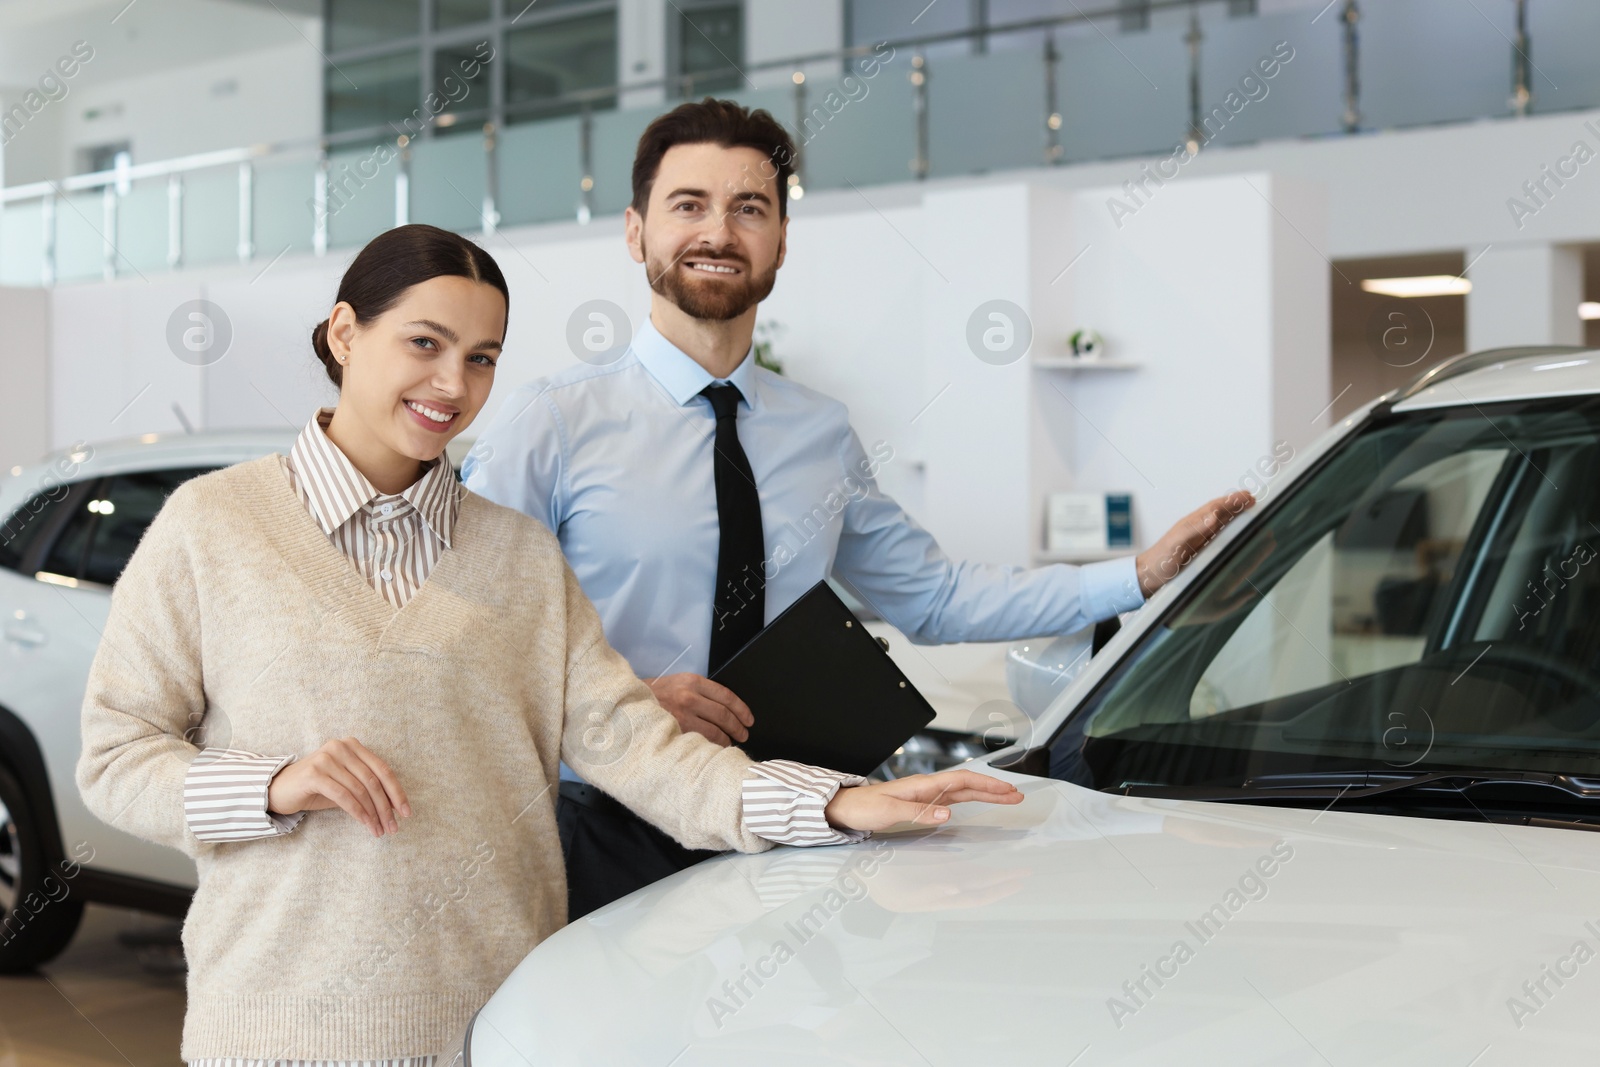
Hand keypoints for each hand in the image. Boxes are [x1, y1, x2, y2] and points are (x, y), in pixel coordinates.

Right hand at [267, 737, 409, 837]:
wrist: (279, 789)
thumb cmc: (317, 788)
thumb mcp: (346, 785)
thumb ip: (367, 789)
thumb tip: (394, 808)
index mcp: (352, 745)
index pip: (382, 769)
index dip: (397, 792)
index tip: (406, 812)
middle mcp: (341, 747)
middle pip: (373, 781)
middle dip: (386, 807)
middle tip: (394, 828)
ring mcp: (327, 758)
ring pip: (360, 790)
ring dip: (373, 814)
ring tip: (380, 831)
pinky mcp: (314, 774)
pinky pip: (344, 796)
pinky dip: (358, 812)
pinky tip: (365, 824)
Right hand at [644, 673, 752, 746]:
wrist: (628, 704)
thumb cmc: (655, 695)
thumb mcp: (678, 683)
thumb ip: (699, 692)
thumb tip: (725, 709)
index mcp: (692, 682)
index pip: (726, 696)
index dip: (742, 710)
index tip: (749, 719)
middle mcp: (688, 697)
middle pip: (723, 715)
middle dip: (737, 727)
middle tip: (743, 734)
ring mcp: (681, 716)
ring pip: (714, 731)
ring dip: (726, 739)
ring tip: (729, 742)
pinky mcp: (674, 732)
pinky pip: (700, 741)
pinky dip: (710, 746)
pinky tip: (713, 749)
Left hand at [823, 769, 1023, 832]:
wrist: (846, 808)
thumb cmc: (864, 808)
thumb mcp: (889, 811)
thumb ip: (919, 812)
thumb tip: (947, 815)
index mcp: (922, 785)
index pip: (962, 780)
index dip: (987, 785)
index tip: (1007, 790)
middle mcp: (927, 786)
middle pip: (968, 784)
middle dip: (994, 789)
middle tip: (1018, 795)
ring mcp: (926, 794)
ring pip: (963, 791)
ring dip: (986, 794)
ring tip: (1007, 798)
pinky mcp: (923, 803)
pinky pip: (953, 799)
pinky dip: (971, 800)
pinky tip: (978, 802)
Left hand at [1135, 490, 1255, 597]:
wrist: (1148, 576)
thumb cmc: (1159, 561)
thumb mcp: (1176, 544)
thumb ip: (1193, 529)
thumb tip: (1213, 516)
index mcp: (1191, 524)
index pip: (1215, 507)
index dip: (1231, 501)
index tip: (1246, 496)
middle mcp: (1195, 529)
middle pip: (1219, 512)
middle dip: (1236, 504)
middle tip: (1252, 499)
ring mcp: (1197, 539)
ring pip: (1219, 522)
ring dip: (1234, 515)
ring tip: (1248, 510)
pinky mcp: (1197, 550)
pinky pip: (1217, 536)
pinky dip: (1228, 531)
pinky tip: (1234, 533)